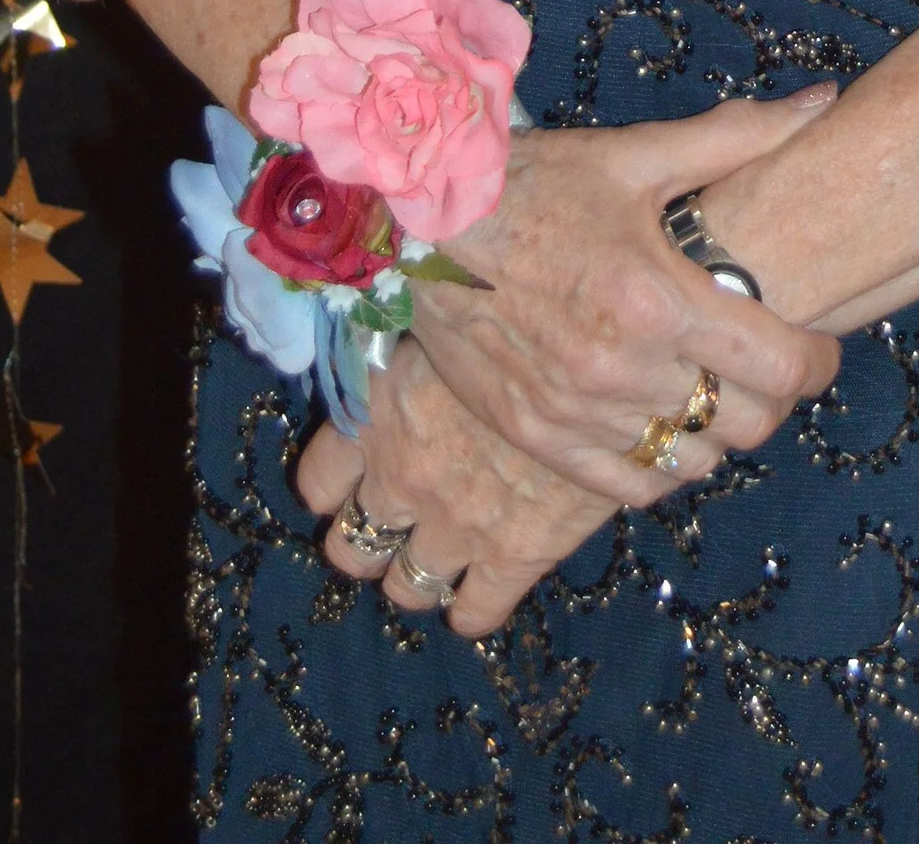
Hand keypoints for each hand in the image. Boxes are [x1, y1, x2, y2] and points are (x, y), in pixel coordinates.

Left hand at [300, 336, 621, 638]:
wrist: (602, 342)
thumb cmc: (526, 305)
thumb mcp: (446, 312)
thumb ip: (412, 349)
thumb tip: (410, 346)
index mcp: (376, 414)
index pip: (316, 482)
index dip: (334, 487)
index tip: (358, 478)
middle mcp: (401, 477)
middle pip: (350, 549)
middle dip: (373, 541)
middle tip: (404, 522)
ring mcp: (454, 525)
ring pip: (404, 588)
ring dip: (416, 577)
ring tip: (443, 556)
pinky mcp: (513, 554)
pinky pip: (475, 613)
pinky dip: (475, 608)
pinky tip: (487, 587)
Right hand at [410, 96, 845, 503]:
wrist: (428, 224)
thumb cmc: (540, 182)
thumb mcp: (639, 153)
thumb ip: (738, 137)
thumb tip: (824, 104)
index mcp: (658, 298)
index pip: (779, 366)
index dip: (817, 362)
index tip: (818, 344)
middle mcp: (622, 368)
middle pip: (748, 423)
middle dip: (777, 396)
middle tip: (770, 362)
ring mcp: (578, 413)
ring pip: (694, 460)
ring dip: (720, 430)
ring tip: (716, 389)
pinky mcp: (539, 438)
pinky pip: (631, 487)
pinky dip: (663, 466)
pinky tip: (665, 426)